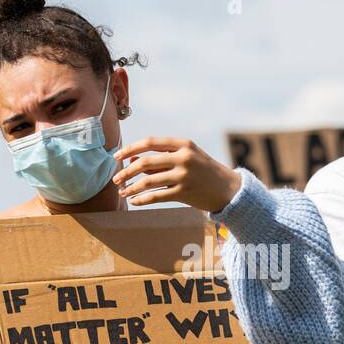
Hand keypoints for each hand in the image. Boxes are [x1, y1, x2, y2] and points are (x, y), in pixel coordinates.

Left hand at [112, 138, 242, 211]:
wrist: (229, 189)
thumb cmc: (204, 172)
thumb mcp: (186, 158)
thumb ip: (161, 158)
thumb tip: (132, 161)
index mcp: (182, 144)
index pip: (149, 142)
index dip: (130, 149)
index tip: (116, 156)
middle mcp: (183, 157)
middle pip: (145, 162)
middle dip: (126, 171)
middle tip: (115, 179)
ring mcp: (184, 175)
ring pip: (148, 181)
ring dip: (131, 187)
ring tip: (122, 191)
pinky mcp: (184, 192)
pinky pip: (156, 196)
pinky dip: (142, 199)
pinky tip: (134, 201)